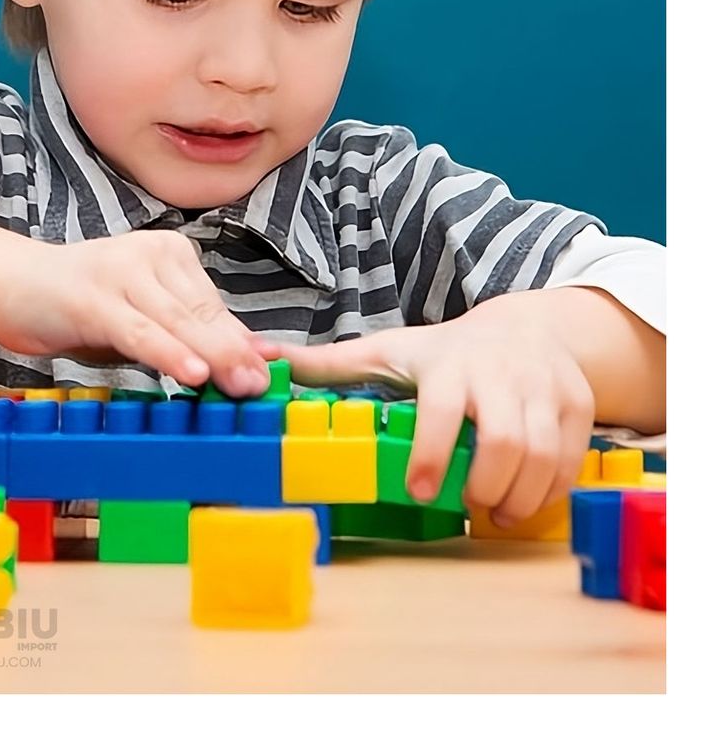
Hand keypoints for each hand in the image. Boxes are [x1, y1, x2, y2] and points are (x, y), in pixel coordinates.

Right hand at [0, 230, 270, 397]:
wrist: (12, 286)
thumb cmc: (82, 306)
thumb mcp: (143, 317)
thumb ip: (190, 333)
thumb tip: (247, 358)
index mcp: (170, 253)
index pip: (213, 305)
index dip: (240, 342)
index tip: (268, 373)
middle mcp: (149, 254)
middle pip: (201, 312)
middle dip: (234, 353)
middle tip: (259, 386)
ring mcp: (120, 272)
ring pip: (176, 321)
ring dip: (211, 355)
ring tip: (238, 384)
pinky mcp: (91, 299)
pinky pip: (139, 331)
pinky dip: (167, 353)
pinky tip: (192, 372)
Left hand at [255, 290, 595, 525]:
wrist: (527, 327)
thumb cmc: (446, 349)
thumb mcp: (388, 350)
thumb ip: (328, 364)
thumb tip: (260, 356)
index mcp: (448, 365)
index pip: (444, 412)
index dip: (433, 455)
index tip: (421, 491)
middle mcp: (499, 374)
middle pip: (505, 442)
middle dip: (485, 487)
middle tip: (466, 507)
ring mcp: (545, 388)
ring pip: (543, 456)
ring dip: (519, 496)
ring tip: (495, 513)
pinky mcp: (579, 404)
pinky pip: (571, 459)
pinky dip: (550, 490)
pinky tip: (525, 500)